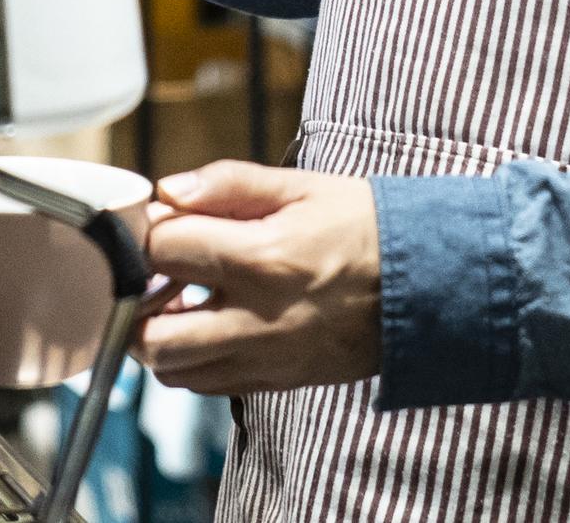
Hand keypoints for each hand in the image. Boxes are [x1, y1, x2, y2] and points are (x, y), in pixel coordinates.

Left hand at [136, 159, 383, 393]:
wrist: (432, 285)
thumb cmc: (368, 228)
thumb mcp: (303, 187)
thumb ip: (229, 184)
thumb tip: (168, 190)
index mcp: (262, 258)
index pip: (163, 250)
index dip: (150, 231)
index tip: (162, 222)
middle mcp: (257, 318)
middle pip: (152, 333)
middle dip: (137, 300)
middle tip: (154, 273)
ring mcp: (267, 358)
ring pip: (174, 369)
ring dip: (159, 336)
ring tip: (179, 301)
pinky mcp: (278, 381)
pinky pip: (209, 385)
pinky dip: (192, 361)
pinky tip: (207, 326)